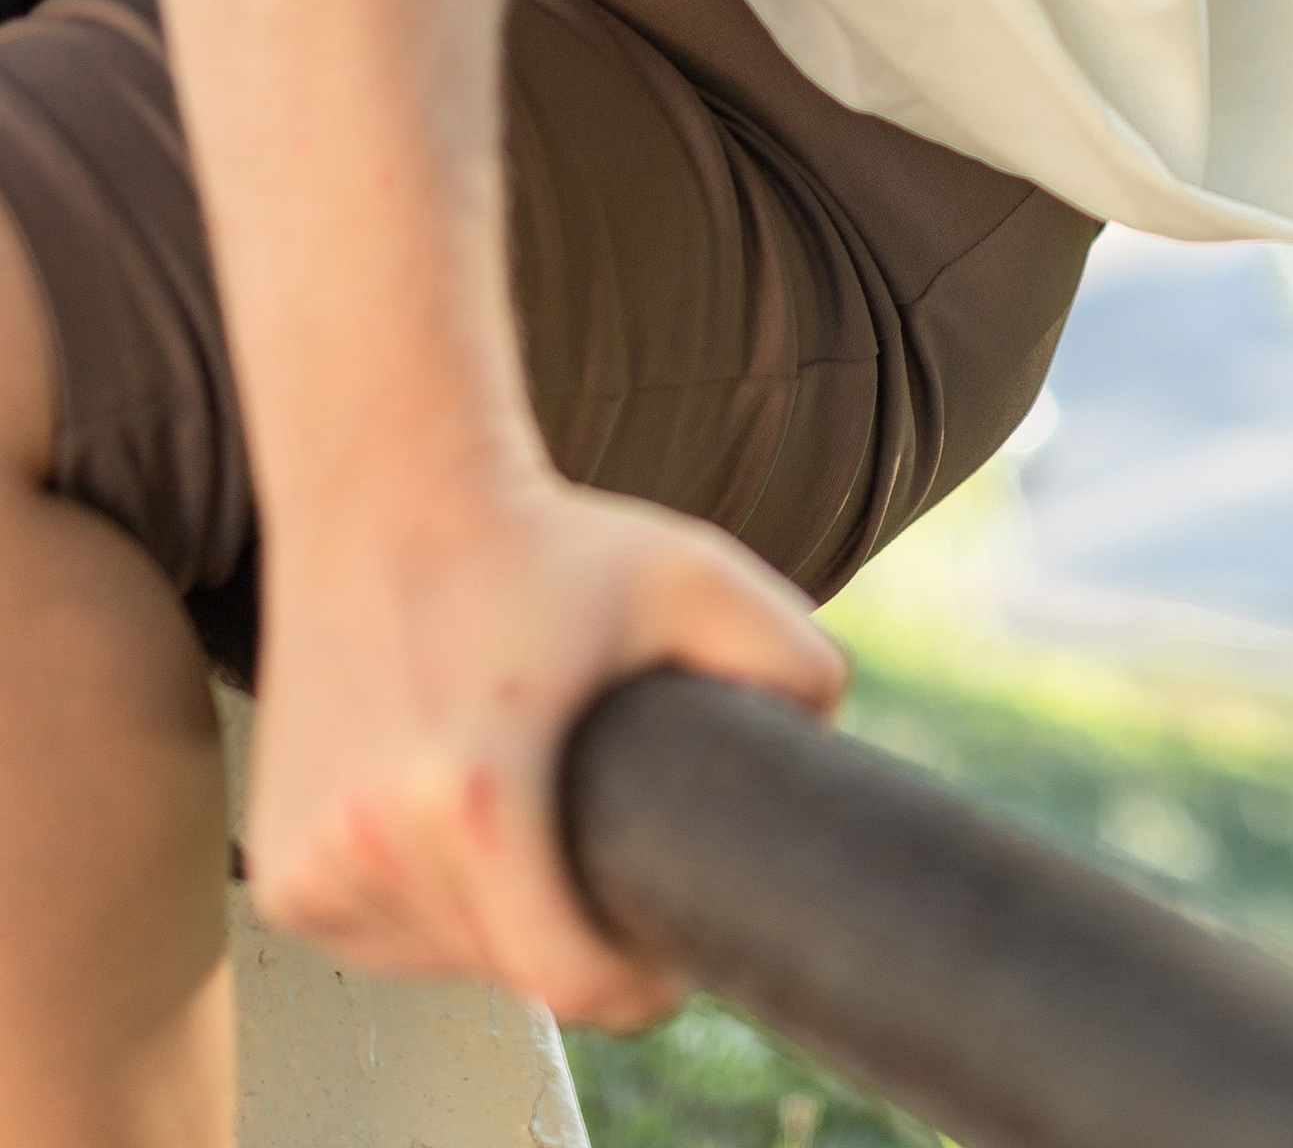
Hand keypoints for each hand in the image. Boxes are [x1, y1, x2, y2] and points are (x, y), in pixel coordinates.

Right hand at [250, 458, 845, 1020]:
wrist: (387, 492)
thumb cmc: (544, 540)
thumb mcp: (694, 575)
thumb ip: (791, 658)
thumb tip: (825, 746)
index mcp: (474, 794)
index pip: (568, 978)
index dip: (637, 986)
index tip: (666, 956)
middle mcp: (375, 839)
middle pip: (509, 967)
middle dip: (569, 935)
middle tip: (597, 852)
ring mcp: (313, 860)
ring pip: (441, 960)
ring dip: (494, 923)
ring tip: (524, 818)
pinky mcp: (281, 866)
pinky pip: (379, 936)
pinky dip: (426, 908)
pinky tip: (453, 829)